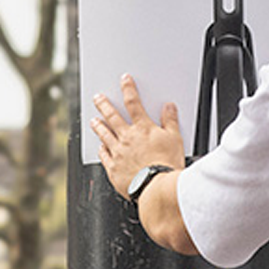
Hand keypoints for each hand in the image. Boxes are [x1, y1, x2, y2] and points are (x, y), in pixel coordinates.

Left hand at [91, 75, 182, 197]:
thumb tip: (169, 108)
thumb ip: (170, 122)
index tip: (124, 80)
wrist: (156, 187)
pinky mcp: (113, 168)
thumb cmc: (167, 165)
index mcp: (142, 129)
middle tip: (98, 98)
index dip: (128, 89)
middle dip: (104, 104)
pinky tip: (100, 147)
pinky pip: (104, 156)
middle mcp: (127, 138)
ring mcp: (117, 153)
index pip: (133, 103)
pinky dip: (101, 149)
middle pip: (112, 116)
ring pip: (104, 135)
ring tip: (93, 120)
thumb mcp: (175, 139)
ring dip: (98, 125)